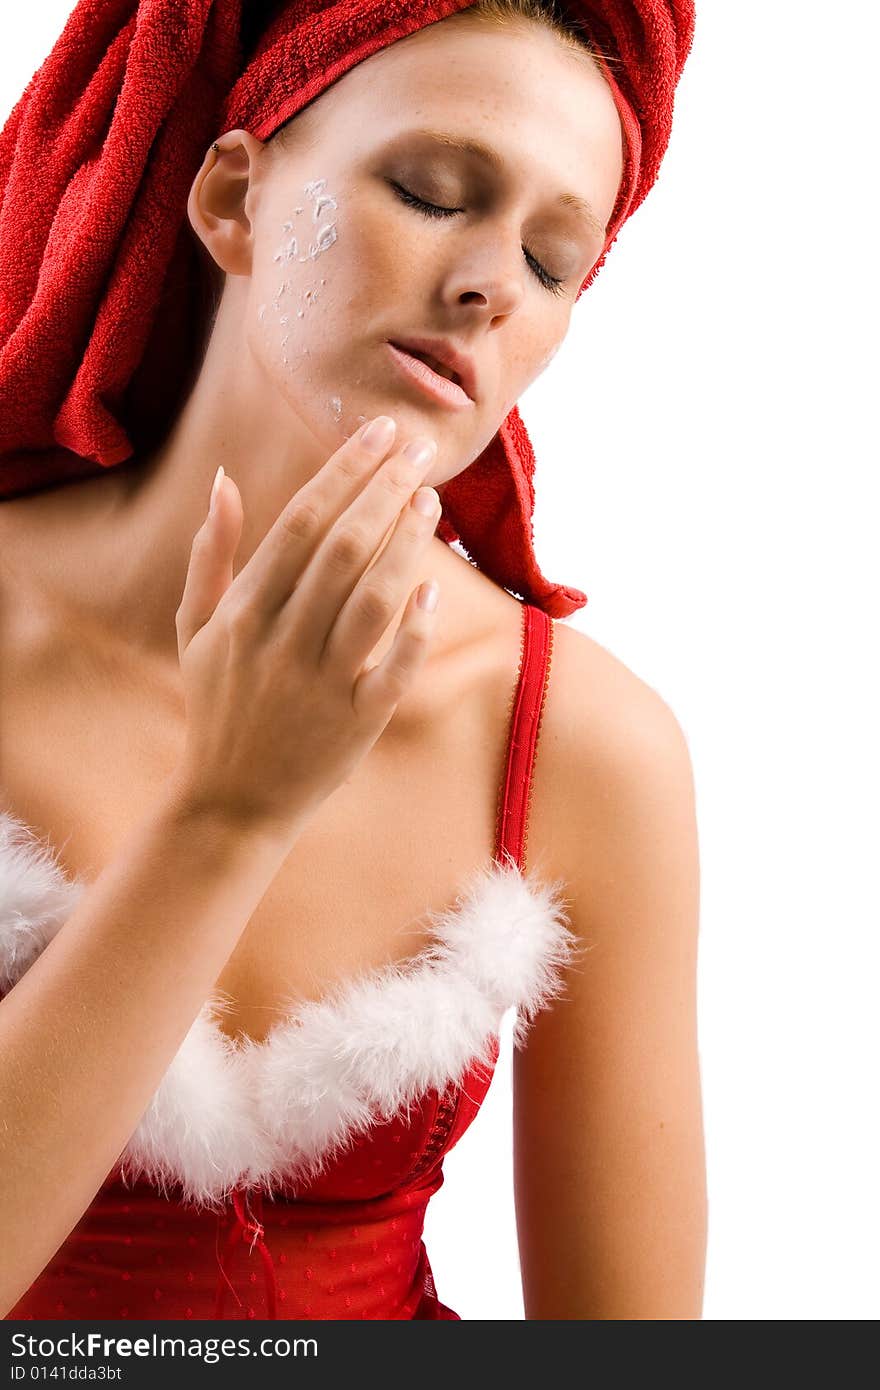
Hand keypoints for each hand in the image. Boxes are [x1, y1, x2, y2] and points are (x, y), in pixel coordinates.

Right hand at [171, 416, 440, 838]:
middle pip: (342, 549)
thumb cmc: (218, 704)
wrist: (231, 800)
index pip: (300, 523)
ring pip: (372, 599)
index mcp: (243, 612)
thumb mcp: (194, 629)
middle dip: (383, 491)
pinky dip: (415, 629)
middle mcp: (281, 641)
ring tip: (430, 501)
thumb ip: (210, 555)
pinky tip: (434, 590)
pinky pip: (394, 669)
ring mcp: (320, 683)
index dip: (342, 472)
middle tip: (416, 449)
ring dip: (406, 545)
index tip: (377, 431)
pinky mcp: (356, 723)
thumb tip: (224, 481)